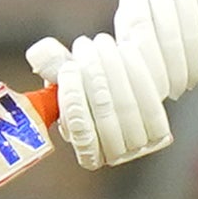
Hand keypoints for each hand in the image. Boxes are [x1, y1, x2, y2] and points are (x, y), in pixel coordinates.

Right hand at [26, 33, 170, 168]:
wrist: (130, 84)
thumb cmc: (91, 80)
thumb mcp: (70, 72)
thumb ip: (53, 65)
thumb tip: (37, 53)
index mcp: (85, 151)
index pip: (80, 136)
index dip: (73, 103)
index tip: (68, 69)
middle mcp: (112, 156)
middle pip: (104, 118)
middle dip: (93, 77)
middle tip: (85, 44)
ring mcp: (138, 147)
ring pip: (126, 108)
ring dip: (113, 70)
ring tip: (103, 42)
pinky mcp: (160, 132)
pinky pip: (150, 103)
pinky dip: (137, 74)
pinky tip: (126, 49)